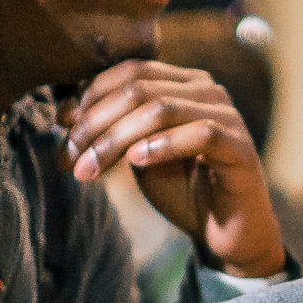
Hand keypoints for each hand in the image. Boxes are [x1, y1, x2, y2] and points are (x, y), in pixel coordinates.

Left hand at [65, 59, 284, 277]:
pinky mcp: (240, 148)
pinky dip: (162, 145)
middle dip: (95, 123)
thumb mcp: (138, 153)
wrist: (224, 230)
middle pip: (138, 90)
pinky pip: (200, 134)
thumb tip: (65, 112)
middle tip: (69, 157)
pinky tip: (136, 161)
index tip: (62, 128)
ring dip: (116, 139)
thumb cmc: (182, 187)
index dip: (91, 96)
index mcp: (183, 83)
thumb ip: (113, 129)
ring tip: (90, 168)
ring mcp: (228, 116)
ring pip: (161, 109)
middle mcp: (208, 90)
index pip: (130, 71)